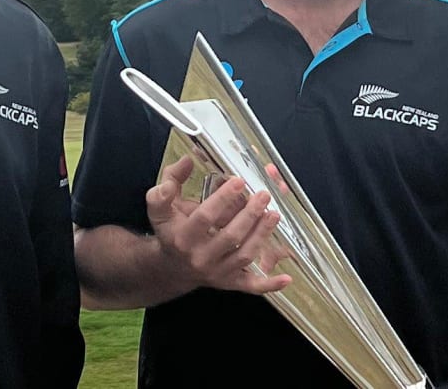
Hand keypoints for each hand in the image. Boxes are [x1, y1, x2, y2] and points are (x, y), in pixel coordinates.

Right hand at [145, 155, 291, 294]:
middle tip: (263, 195)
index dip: (222, 199)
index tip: (239, 181)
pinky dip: (269, 284)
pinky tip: (286, 277)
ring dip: (261, 235)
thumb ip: (171, 180)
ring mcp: (216, 272)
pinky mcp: (228, 283)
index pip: (205, 217)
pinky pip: (250, 287)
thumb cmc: (170, 231)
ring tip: (274, 214)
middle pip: (230, 236)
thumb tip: (188, 160)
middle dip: (250, 215)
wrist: (171, 268)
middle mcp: (199, 257)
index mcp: (182, 237)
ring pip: (244, 256)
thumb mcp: (161, 206)